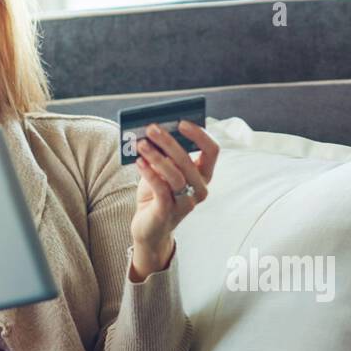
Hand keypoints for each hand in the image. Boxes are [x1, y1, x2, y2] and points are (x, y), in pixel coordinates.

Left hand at [129, 119, 218, 261]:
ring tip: (141, 144)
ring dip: (156, 156)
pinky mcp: (168, 212)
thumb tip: (155, 130)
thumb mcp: (163, 171)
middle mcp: (199, 189)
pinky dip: (149, 172)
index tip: (181, 122)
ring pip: (175, 174)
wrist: (149, 228)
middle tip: (151, 128)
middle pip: (189, 160)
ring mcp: (185, 202)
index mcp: (203, 176)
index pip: (212, 151)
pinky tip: (139, 161)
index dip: (199, 135)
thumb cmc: (157, 195)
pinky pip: (161, 188)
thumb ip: (165, 154)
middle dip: (169, 142)